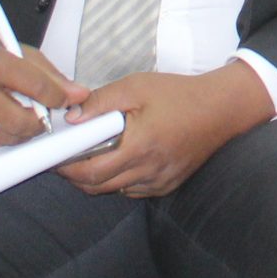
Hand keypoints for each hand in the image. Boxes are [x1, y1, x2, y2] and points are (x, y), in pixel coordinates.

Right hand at [0, 33, 83, 149]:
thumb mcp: (20, 53)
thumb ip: (50, 75)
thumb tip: (78, 95)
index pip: (36, 86)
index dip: (59, 97)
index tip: (70, 101)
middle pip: (21, 121)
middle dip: (40, 122)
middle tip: (44, 115)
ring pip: (8, 136)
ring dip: (24, 131)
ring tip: (24, 115)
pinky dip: (5, 136)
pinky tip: (4, 121)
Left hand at [59, 65, 273, 198]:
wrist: (221, 108)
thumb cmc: (180, 94)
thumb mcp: (137, 86)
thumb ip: (101, 101)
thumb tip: (72, 118)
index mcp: (139, 147)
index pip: (91, 171)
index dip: (67, 168)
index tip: (55, 157)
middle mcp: (148, 171)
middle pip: (98, 187)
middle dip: (76, 176)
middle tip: (66, 158)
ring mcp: (159, 181)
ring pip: (115, 191)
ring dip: (98, 179)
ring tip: (93, 156)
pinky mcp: (168, 185)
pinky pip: (134, 190)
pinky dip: (120, 180)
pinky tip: (122, 160)